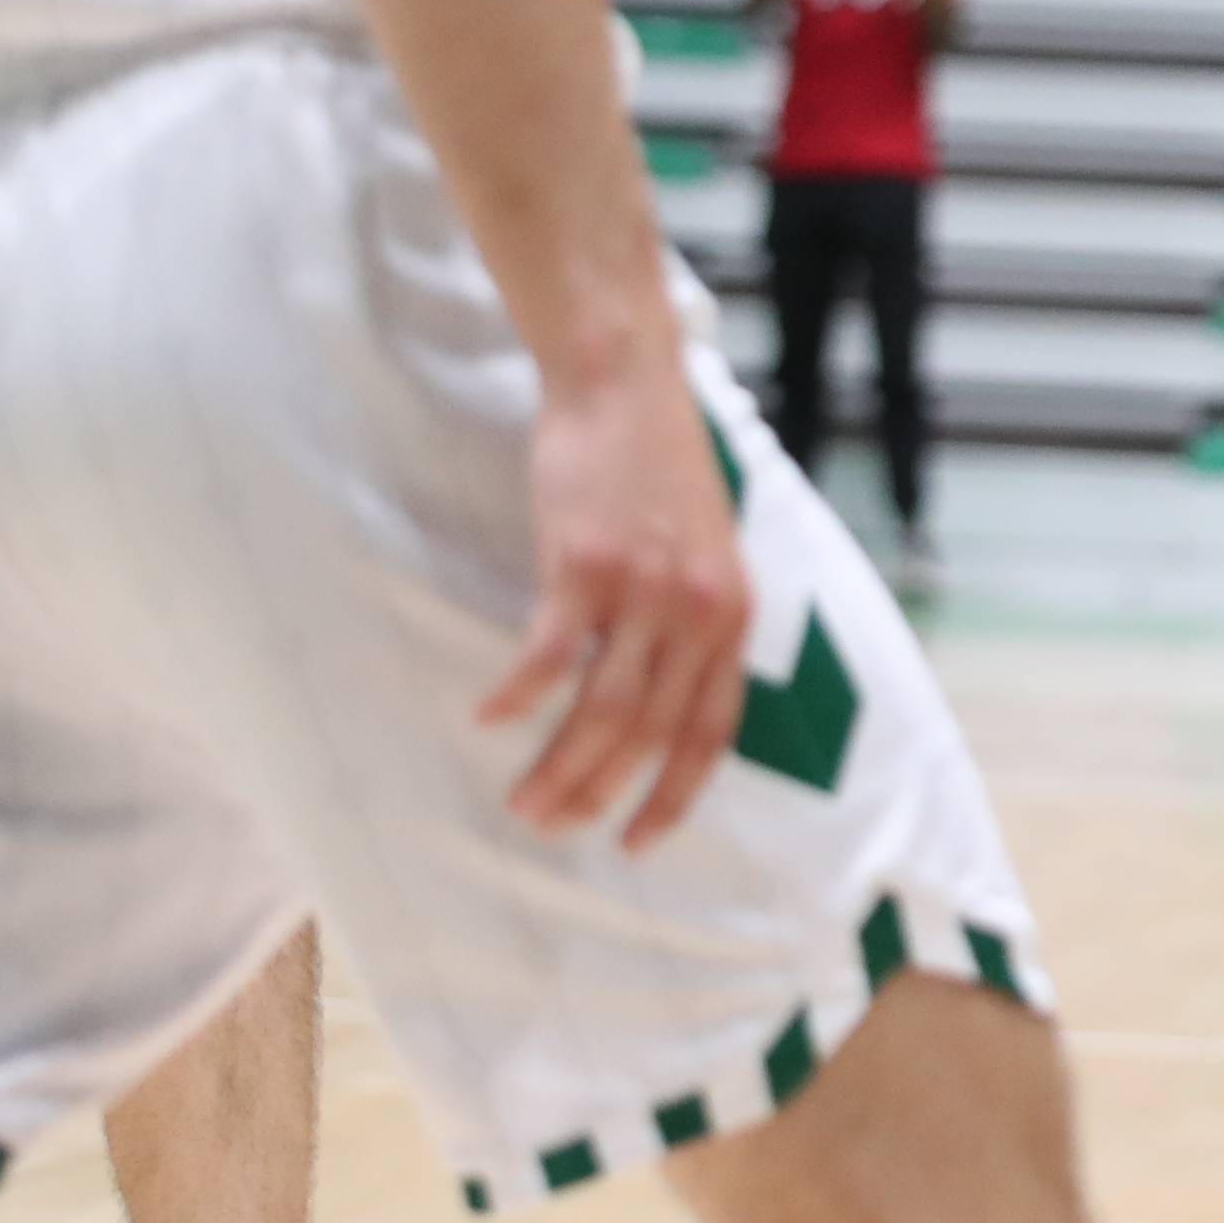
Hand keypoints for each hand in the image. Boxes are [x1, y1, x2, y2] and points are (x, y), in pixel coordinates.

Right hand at [483, 363, 755, 845]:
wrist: (627, 382)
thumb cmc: (656, 467)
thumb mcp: (706, 548)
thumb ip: (692, 619)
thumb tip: (660, 692)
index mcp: (733, 612)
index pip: (712, 730)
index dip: (675, 793)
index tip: (638, 839)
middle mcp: (699, 609)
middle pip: (650, 733)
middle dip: (600, 793)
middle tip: (553, 827)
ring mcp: (644, 588)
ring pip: (604, 708)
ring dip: (558, 765)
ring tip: (519, 801)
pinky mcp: (586, 563)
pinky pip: (551, 654)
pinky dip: (520, 697)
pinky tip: (490, 721)